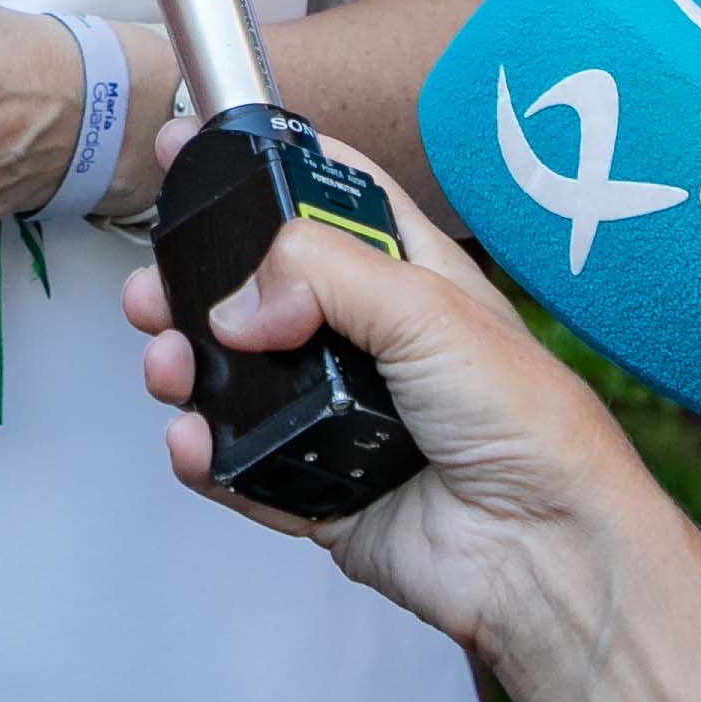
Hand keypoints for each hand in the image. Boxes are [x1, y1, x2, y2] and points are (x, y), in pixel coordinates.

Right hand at [123, 144, 656, 655]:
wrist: (545, 553)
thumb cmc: (529, 424)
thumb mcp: (429, 307)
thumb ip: (322, 275)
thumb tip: (238, 301)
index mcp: (407, 276)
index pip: (321, 198)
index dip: (259, 169)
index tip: (191, 148)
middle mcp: (369, 341)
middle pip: (256, 291)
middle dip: (195, 283)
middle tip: (155, 287)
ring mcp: (340, 416)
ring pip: (235, 378)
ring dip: (186, 366)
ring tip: (173, 366)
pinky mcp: (319, 489)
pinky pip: (241, 466)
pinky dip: (204, 454)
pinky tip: (195, 441)